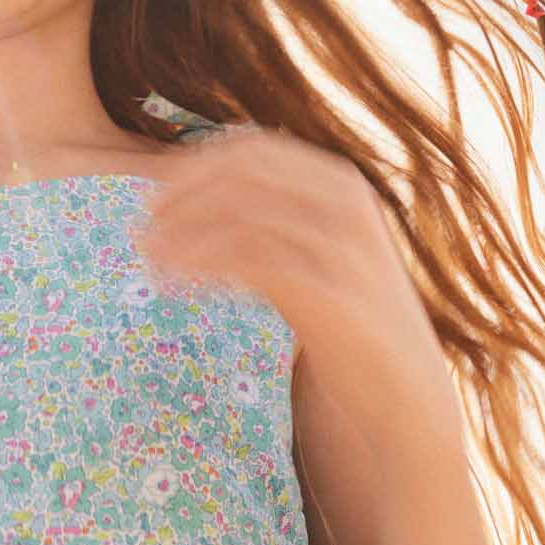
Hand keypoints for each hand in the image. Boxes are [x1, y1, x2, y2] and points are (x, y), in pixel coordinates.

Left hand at [132, 126, 456, 430]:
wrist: (404, 395)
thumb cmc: (345, 324)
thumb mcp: (312, 254)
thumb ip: (271, 218)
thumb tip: (192, 191)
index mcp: (339, 184)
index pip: (252, 149)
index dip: (193, 165)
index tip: (151, 196)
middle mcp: (347, 204)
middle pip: (242, 174)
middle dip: (182, 197)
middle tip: (141, 232)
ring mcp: (345, 247)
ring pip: (243, 216)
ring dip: (184, 234)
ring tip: (149, 263)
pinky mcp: (335, 294)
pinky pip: (253, 262)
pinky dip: (205, 266)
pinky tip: (176, 285)